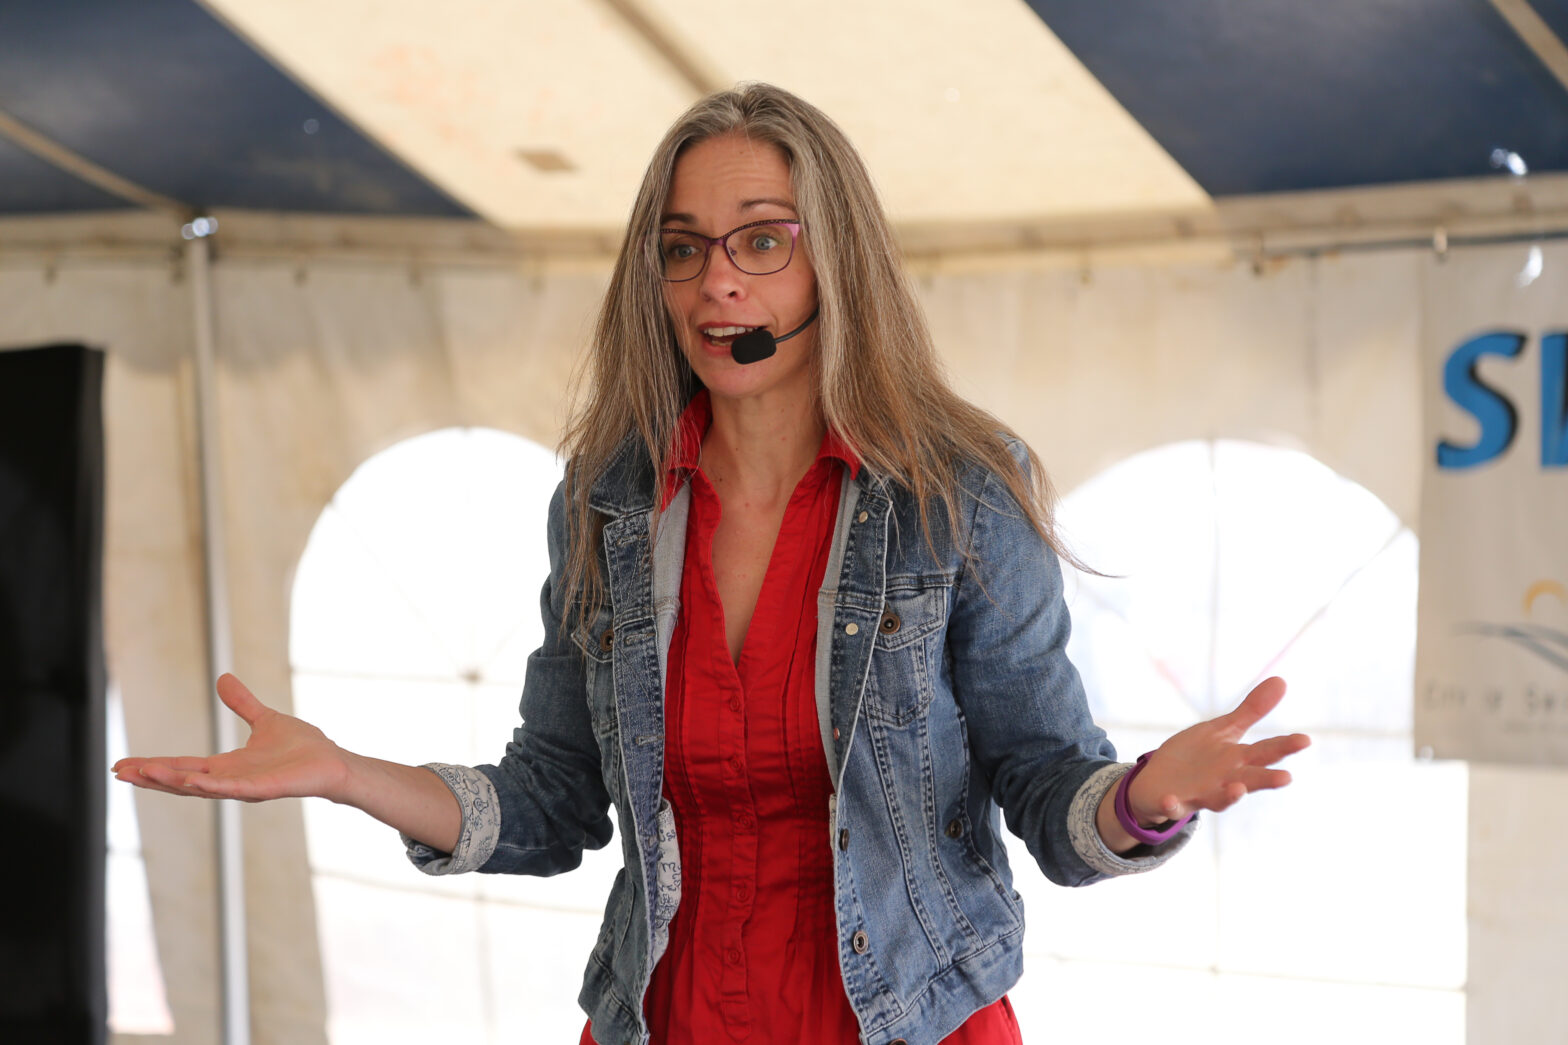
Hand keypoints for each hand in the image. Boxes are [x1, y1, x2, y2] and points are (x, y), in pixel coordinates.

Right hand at [112, 674, 350, 802]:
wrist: (333, 761)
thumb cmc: (303, 748)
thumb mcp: (265, 719)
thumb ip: (242, 704)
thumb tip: (222, 678)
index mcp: (227, 766)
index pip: (182, 766)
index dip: (154, 765)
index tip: (125, 764)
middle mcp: (231, 780)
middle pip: (181, 781)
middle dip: (151, 777)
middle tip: (120, 772)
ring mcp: (246, 788)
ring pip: (201, 787)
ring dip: (171, 781)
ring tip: (143, 773)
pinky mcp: (266, 789)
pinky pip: (234, 789)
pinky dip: (212, 786)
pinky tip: (191, 782)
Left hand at [1125, 676, 1310, 824]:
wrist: (1161, 782)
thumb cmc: (1200, 757)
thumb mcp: (1224, 730)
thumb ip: (1252, 711)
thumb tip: (1281, 680)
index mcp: (1237, 760)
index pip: (1265, 751)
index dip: (1285, 746)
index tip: (1305, 739)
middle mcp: (1225, 781)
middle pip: (1250, 779)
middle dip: (1267, 779)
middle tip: (1287, 777)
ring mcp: (1200, 794)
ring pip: (1218, 799)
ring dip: (1228, 797)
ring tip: (1238, 790)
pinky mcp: (1174, 804)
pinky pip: (1173, 806)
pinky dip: (1172, 804)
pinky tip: (1169, 799)